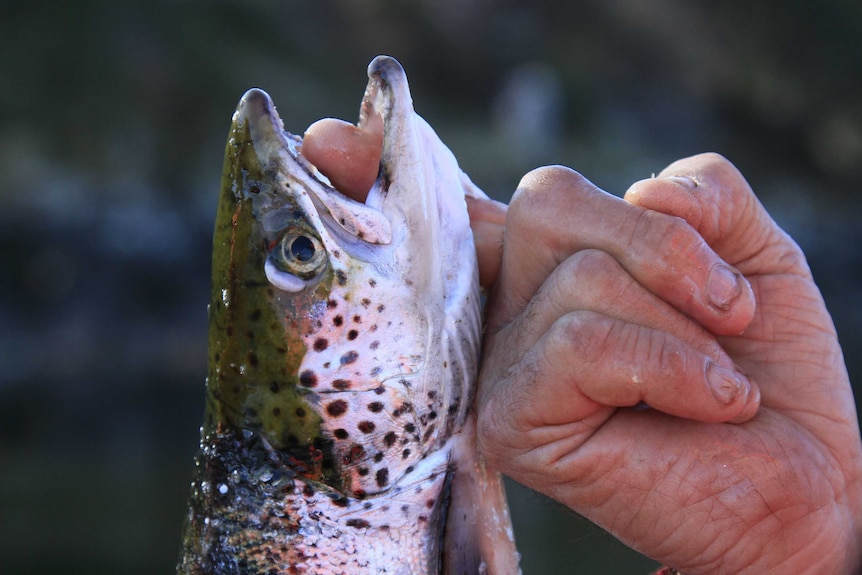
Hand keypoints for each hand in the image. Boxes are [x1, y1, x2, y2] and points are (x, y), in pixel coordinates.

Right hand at [471, 155, 861, 573]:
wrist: (804, 482)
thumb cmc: (767, 371)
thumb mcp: (755, 254)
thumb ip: (705, 191)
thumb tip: (645, 191)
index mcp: (555, 266)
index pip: (533, 195)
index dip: (580, 201)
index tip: (638, 247)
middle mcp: (513, 307)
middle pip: (547, 203)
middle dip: (665, 248)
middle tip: (725, 312)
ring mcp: (504, 363)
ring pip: (582, 277)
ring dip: (684, 328)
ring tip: (718, 380)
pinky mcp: (510, 419)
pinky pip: (582, 343)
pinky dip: (669, 367)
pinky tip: (708, 405)